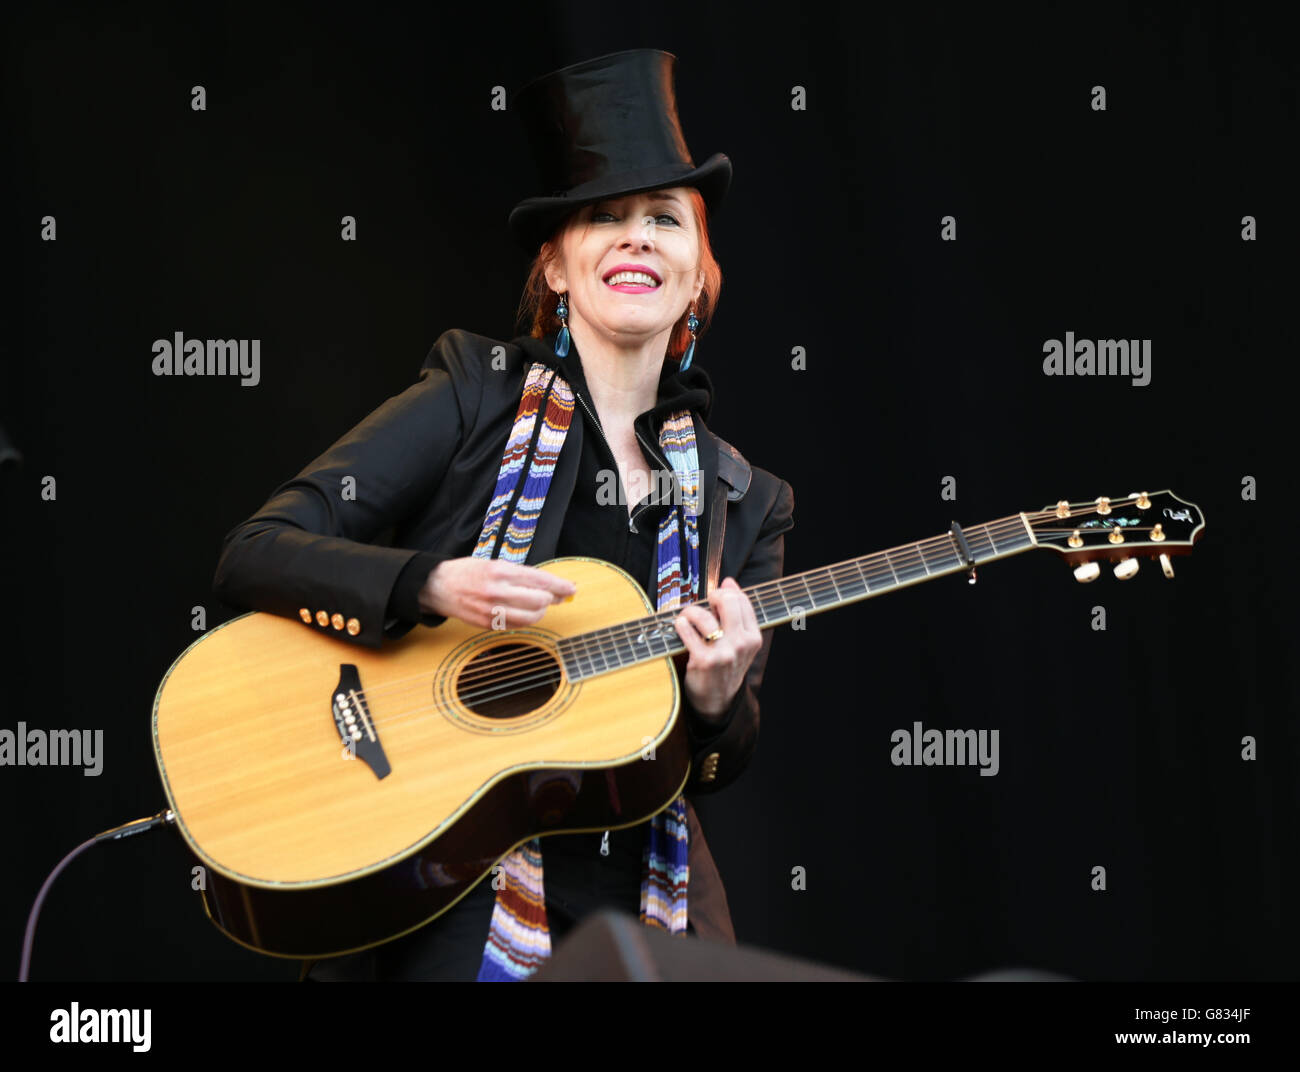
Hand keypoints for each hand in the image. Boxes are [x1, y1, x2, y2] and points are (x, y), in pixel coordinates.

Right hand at [418, 558, 575, 628]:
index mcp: (500, 570)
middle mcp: (497, 591)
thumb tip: (549, 586)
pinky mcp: (487, 624)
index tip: (571, 588)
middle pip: (539, 600)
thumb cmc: (469, 573)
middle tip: (556, 597)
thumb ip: (521, 575)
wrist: (438, 587)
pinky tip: (524, 613)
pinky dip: (526, 620)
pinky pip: (517, 625)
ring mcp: (492, 610)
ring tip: (539, 606)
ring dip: (541, 612)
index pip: (539, 579)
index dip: (559, 585)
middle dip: (552, 599)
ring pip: (531, 617)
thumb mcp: (495, 564)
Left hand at [672, 577, 760, 720]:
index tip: (715, 598)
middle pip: (727, 600)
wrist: (716, 702)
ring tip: (687, 619)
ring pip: (703, 614)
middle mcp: (741, 644)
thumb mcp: (739, 642)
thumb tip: (729, 581)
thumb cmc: (725, 667)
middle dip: (712, 596)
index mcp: (753, 637)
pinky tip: (680, 627)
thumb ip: (737, 612)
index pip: (741, 599)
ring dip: (690, 612)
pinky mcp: (703, 661)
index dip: (725, 592)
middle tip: (704, 604)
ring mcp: (723, 653)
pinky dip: (680, 624)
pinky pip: (687, 629)